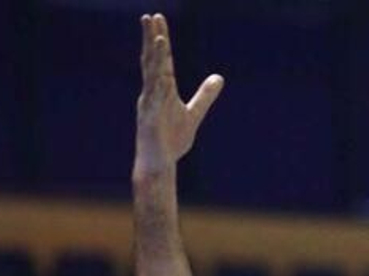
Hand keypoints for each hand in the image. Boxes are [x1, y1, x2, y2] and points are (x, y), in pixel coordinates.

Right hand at [134, 14, 222, 178]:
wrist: (159, 165)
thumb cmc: (171, 140)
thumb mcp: (194, 114)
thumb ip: (205, 95)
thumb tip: (219, 77)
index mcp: (162, 90)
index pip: (162, 59)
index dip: (161, 40)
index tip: (158, 19)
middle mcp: (153, 93)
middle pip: (152, 60)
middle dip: (152, 39)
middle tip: (150, 16)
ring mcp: (149, 104)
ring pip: (152, 75)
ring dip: (156, 57)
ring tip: (160, 37)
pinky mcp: (149, 119)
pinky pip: (155, 100)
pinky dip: (158, 86)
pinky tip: (162, 74)